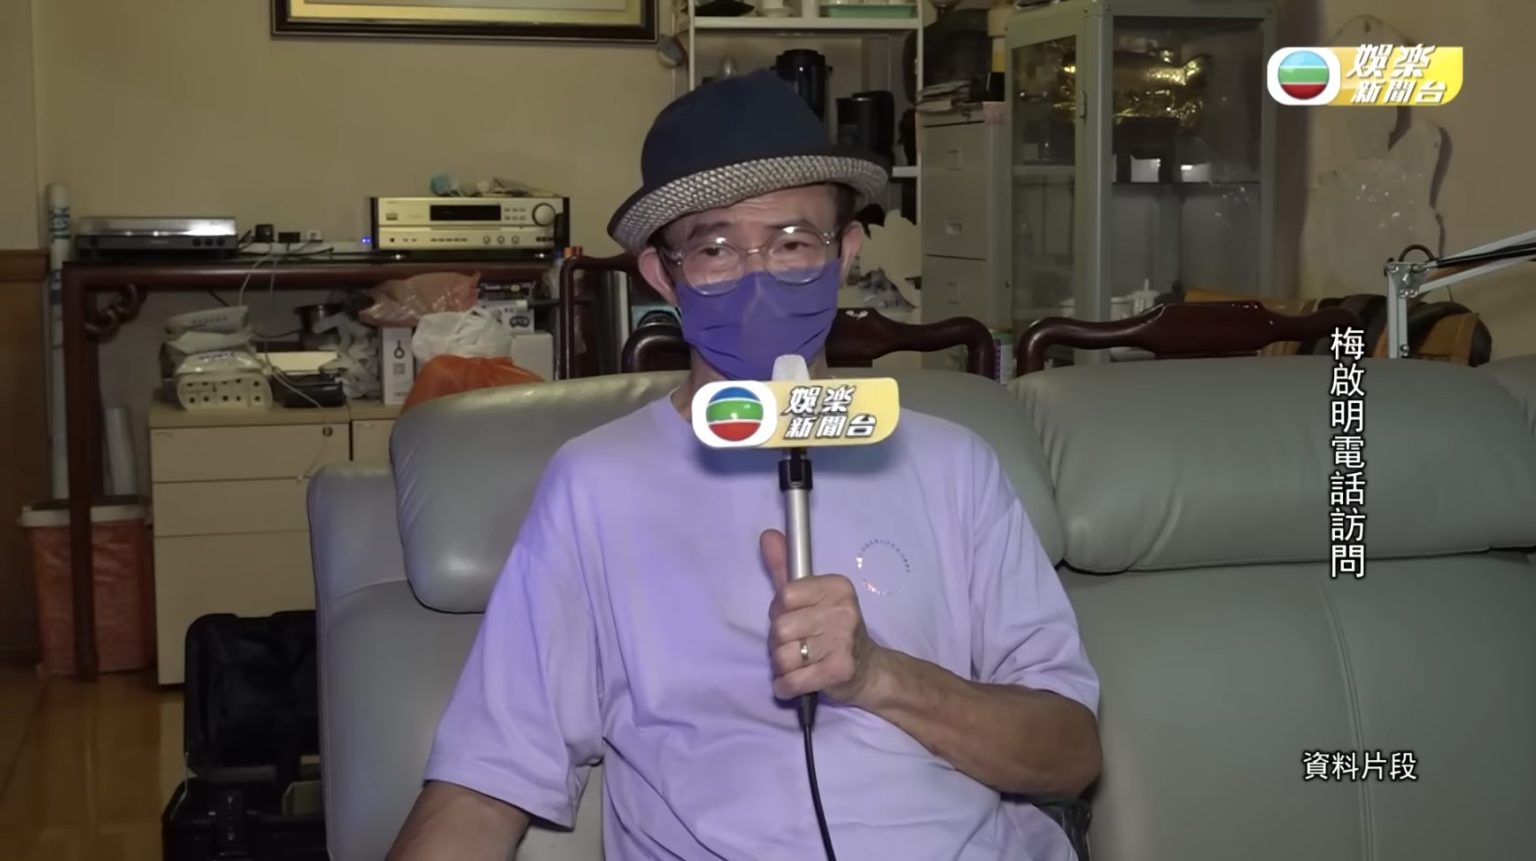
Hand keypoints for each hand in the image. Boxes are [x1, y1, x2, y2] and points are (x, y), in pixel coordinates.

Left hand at [760, 528, 884, 706]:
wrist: (870, 671)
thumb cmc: (833, 632)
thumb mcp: (811, 596)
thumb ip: (785, 568)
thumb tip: (766, 535)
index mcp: (836, 587)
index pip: (784, 596)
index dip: (780, 613)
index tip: (795, 620)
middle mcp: (843, 610)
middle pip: (780, 628)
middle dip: (779, 643)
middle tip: (798, 647)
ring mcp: (843, 641)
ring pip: (782, 656)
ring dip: (782, 667)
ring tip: (800, 665)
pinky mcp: (840, 670)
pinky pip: (792, 681)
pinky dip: (785, 687)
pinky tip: (794, 684)